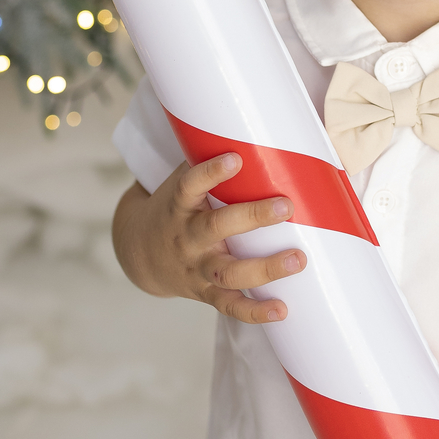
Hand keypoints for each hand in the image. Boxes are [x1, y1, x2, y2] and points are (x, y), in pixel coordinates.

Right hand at [111, 153, 307, 323]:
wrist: (140, 254)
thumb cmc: (175, 208)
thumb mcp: (181, 183)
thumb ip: (208, 159)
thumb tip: (254, 126)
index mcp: (179, 205)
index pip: (190, 185)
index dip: (210, 173)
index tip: (235, 158)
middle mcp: (187, 238)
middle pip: (217, 228)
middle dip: (252, 217)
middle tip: (285, 205)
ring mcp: (197, 269)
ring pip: (229, 273)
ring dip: (265, 268)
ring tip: (298, 260)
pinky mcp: (205, 293)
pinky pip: (230, 306)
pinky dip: (255, 311)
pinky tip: (281, 310)